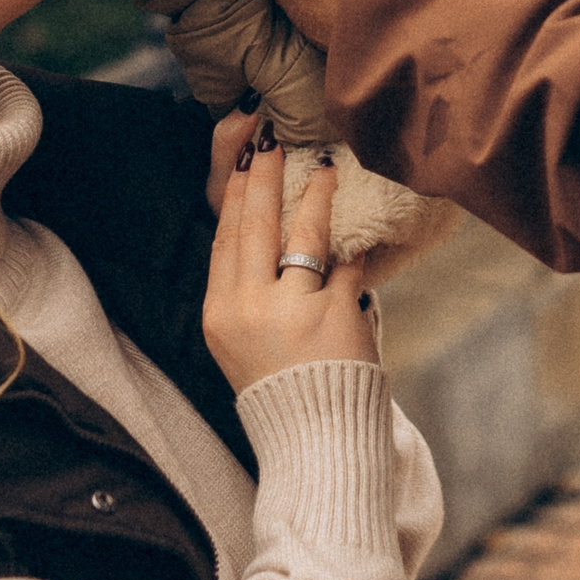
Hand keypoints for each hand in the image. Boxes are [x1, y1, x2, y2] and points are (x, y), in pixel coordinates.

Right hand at [203, 122, 376, 391]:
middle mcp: (250, 307)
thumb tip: (255, 231)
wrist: (313, 439)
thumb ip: (243, 291)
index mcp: (220, 314)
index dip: (233, 195)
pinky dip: (353, 249)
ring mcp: (294, 309)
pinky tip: (360, 231)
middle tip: (270, 140)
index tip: (242, 161)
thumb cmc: (278, 387)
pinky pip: (346, 265)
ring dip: (314, 195)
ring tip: (323, 169)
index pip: (224, 239)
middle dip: (263, 176)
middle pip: (255, 225)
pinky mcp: (336, 313)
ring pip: (303, 234)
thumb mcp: (238, 342)